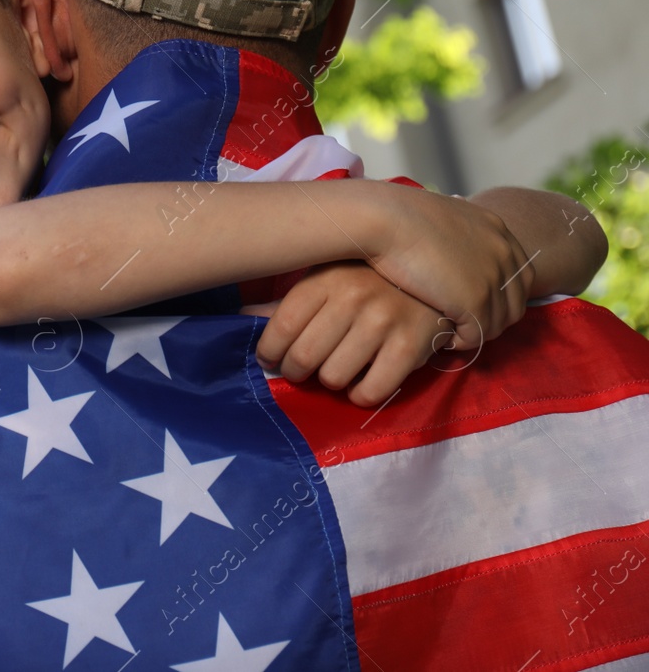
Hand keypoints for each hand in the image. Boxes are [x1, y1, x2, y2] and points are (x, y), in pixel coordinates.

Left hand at [251, 261, 447, 406]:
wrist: (433, 278)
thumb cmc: (366, 280)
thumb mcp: (324, 279)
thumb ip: (285, 303)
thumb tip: (240, 316)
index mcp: (325, 279)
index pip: (282, 326)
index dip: (269, 351)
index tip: (269, 359)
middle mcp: (353, 297)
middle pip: (304, 356)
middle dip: (295, 371)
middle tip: (300, 370)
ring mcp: (384, 321)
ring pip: (334, 377)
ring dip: (329, 382)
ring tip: (334, 370)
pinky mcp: (410, 347)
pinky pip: (371, 391)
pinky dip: (359, 395)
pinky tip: (360, 382)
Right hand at [361, 185, 534, 350]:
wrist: (383, 219)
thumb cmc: (396, 216)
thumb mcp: (441, 217)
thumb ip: (456, 234)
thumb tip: (448, 245)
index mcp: (497, 230)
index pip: (517, 276)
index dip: (499, 297)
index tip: (472, 305)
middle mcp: (503, 253)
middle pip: (514, 302)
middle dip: (491, 318)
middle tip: (464, 325)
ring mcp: (493, 277)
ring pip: (498, 323)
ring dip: (475, 332)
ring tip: (451, 333)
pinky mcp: (475, 300)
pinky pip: (478, 334)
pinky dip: (462, 341)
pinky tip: (443, 337)